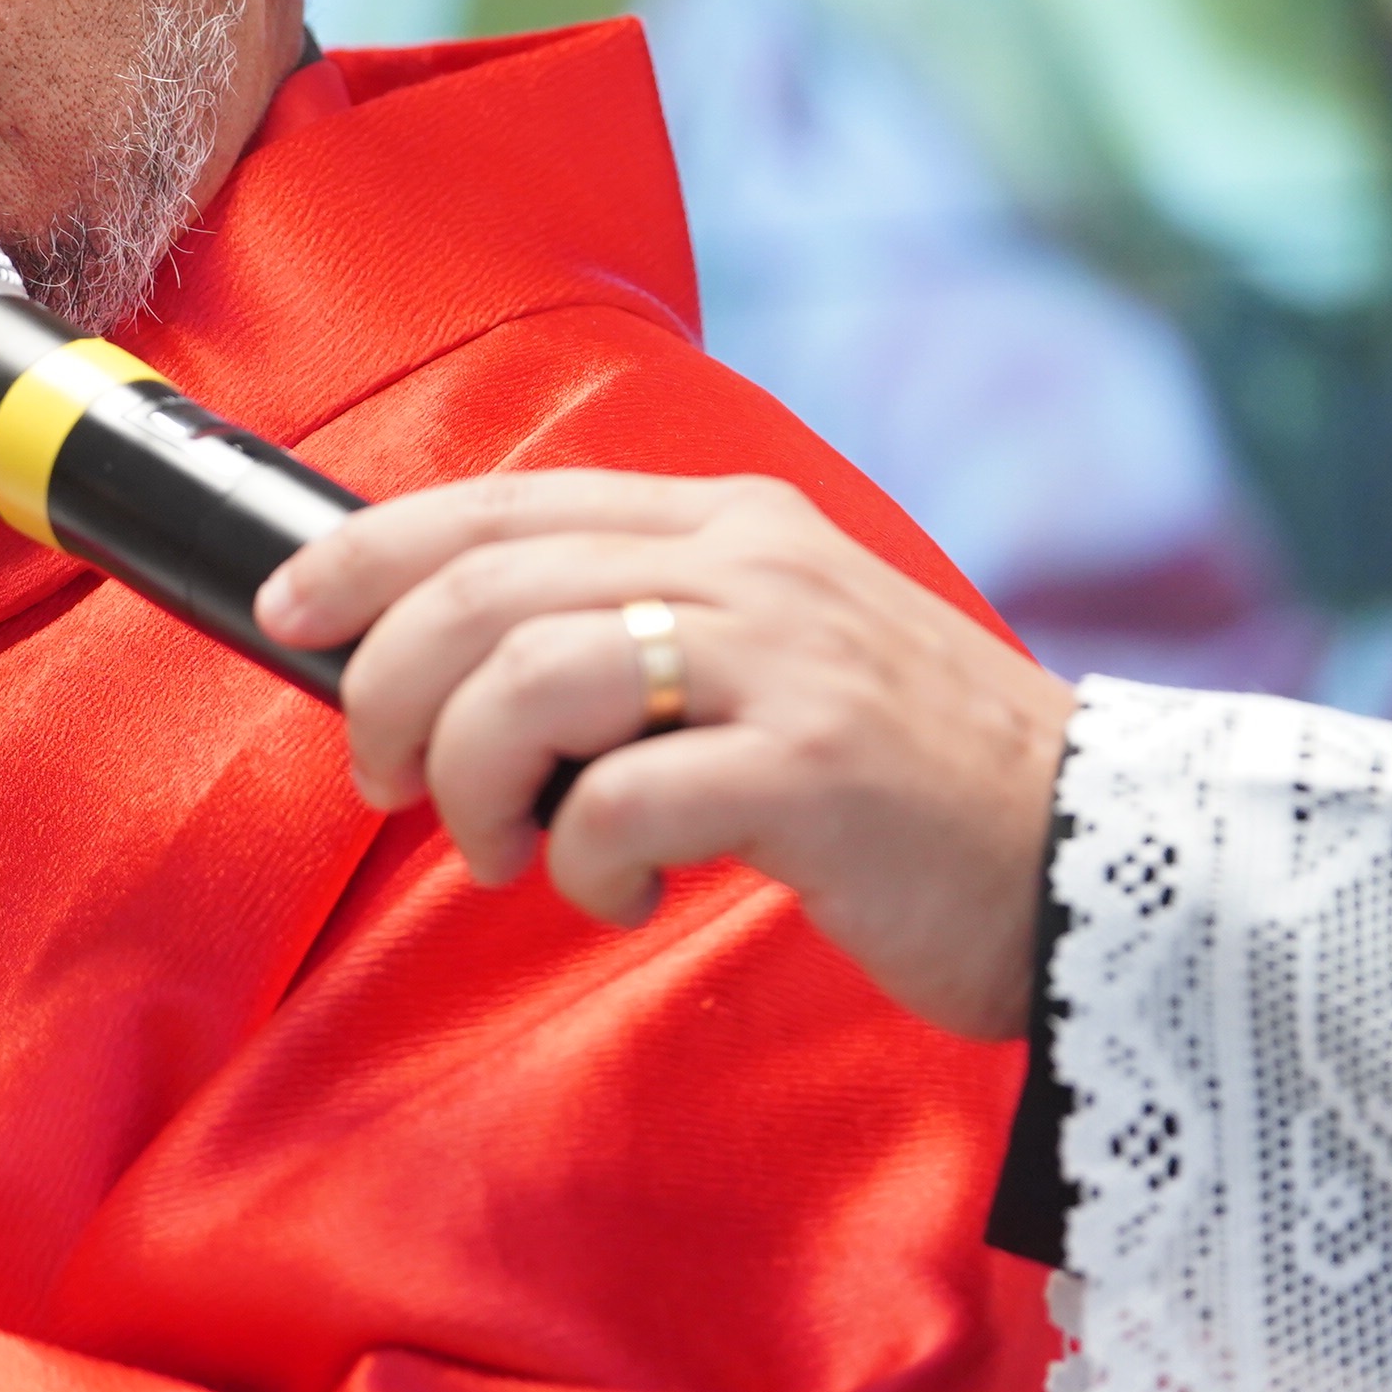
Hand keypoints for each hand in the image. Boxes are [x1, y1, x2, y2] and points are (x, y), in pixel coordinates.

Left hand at [258, 471, 1077, 1041]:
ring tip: (505, 848)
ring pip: (530, 676)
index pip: (497, 505)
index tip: (291, 614)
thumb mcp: (767, 654)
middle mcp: (749, 566)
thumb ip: (633, 631)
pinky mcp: (816, 767)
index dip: (367, 555)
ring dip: (474, 779)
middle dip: (390, 691)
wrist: (1099, 857)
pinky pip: (624, 797)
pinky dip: (583, 856)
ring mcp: (786, 659)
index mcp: (726, 522)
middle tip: (389, 782)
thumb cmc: (903, 780)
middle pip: (483, 587)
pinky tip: (620, 887)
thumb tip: (448, 666)